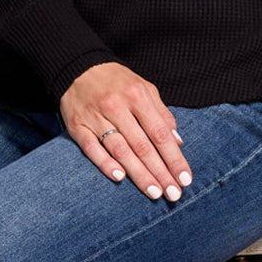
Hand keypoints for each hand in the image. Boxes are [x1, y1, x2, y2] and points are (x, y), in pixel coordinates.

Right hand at [59, 63, 193, 200]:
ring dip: (138, 174)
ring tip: (153, 192)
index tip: (185, 179)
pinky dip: (104, 162)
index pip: (160, 133)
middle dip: (160, 172)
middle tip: (173, 194)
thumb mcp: (144, 88)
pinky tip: (119, 177)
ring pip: (120, 149)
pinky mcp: (77, 126)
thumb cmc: (116, 82)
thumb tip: (178, 142)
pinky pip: (91, 147)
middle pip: (142, 145)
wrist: (77, 67)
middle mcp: (117, 106)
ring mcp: (95, 117)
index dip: (174, 158)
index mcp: (137, 96)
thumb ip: (162, 114)